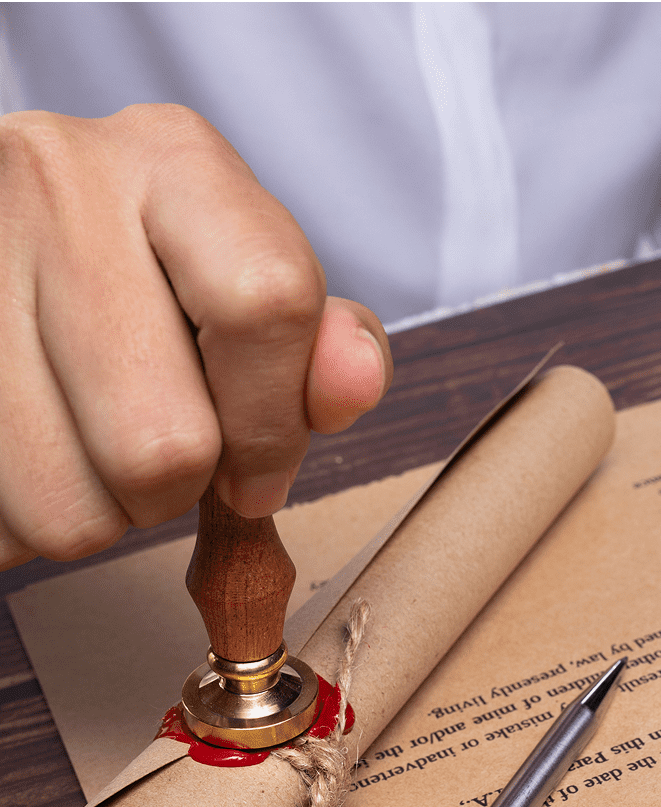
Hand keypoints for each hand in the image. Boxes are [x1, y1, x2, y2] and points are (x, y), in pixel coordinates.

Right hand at [0, 104, 391, 569]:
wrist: (12, 237)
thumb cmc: (160, 282)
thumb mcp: (256, 288)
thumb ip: (324, 349)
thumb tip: (355, 381)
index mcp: (176, 161)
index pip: (266, 304)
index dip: (275, 427)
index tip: (260, 477)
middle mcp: (58, 184)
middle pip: (162, 443)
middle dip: (181, 489)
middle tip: (164, 455)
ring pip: (69, 506)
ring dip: (102, 512)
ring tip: (93, 445)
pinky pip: (0, 521)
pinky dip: (29, 517)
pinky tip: (40, 449)